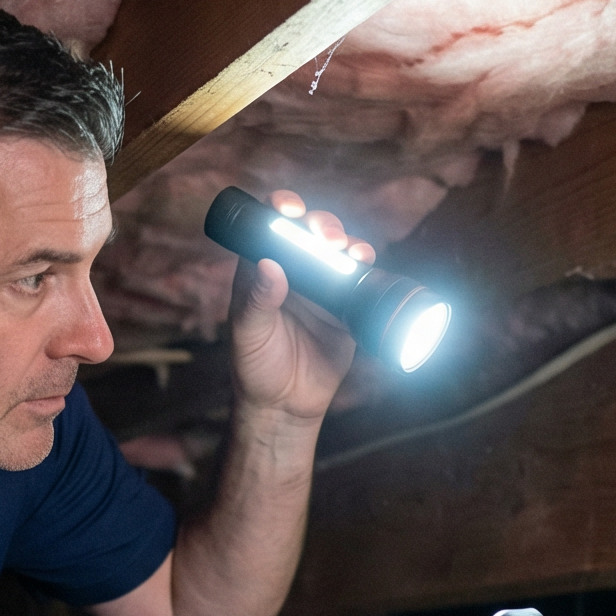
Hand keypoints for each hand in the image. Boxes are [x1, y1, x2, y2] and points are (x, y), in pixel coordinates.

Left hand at [227, 189, 373, 424]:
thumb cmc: (255, 368)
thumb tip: (269, 264)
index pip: (270, 228)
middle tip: (326, 237)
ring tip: (349, 251)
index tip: (290, 209)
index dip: (280, 209)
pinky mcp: (345, 307)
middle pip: (309, 233)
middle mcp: (292, 272)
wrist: (285, 406)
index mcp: (261, 270)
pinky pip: (359, 279)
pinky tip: (366, 261)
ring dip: (346, 241)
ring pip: (337, 250)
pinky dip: (365, 265)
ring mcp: (321, 288)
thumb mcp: (249, 334)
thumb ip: (257, 300)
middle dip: (321, 225)